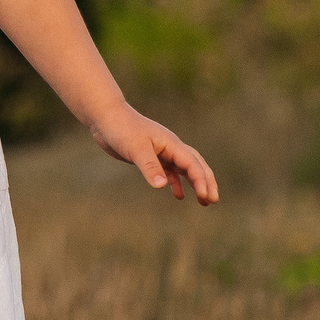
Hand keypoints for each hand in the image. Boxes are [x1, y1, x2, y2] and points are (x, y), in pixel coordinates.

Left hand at [87, 104, 219, 204]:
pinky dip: (175, 182)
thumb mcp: (136, 149)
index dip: (201, 180)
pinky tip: (178, 195)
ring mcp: (162, 151)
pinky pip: (169, 171)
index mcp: (172, 144)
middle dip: (206, 182)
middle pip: (196, 165)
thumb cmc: (122, 130)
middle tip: (214, 200)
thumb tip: (162, 186)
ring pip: (185, 169)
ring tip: (203, 201)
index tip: (207, 196)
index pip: (192, 164)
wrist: (106, 117)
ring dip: (195, 183)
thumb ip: (149, 167)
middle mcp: (171, 147)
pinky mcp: (151, 156)